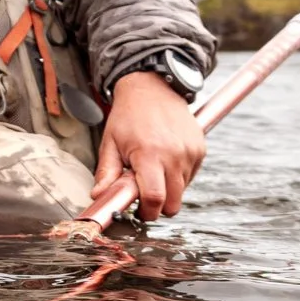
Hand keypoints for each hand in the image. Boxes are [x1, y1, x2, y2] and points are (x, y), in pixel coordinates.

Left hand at [90, 72, 206, 221]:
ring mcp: (191, 153)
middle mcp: (175, 155)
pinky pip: (190, 177)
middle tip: (143, 194)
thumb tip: (99, 197)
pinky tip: (164, 161)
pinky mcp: (200, 150)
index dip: (146, 212)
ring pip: (182, 191)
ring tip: (152, 169)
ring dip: (167, 190)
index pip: (154, 198)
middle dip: (158, 207)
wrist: (153, 88)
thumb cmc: (128, 116)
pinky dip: (178, 177)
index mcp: (149, 154)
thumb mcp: (110, 142)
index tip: (138, 212)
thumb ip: (106, 172)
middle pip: (173, 203)